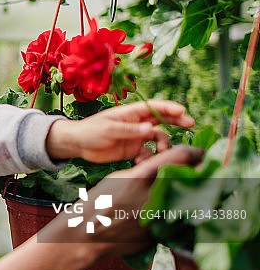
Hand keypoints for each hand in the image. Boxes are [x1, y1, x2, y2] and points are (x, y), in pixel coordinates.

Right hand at [41, 145, 203, 258]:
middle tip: (203, 170)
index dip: (194, 151)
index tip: (199, 153)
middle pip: (193, 177)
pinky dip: (186, 213)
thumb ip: (145, 170)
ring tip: (196, 189)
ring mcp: (161, 217)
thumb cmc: (99, 201)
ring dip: (197, 193)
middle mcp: (156, 195)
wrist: (88, 235)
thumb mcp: (119, 177)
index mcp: (143, 176)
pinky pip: (182, 219)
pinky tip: (180, 209)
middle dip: (200, 172)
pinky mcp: (163, 234)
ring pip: (193, 200)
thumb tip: (167, 164)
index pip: (182, 155)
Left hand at [45, 100, 194, 162]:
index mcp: (130, 112)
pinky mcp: (132, 150)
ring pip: (157, 137)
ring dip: (163, 144)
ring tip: (161, 152)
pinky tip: (141, 162)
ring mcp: (135, 136)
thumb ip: (129, 130)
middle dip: (176, 121)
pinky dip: (148, 158)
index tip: (183, 112)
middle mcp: (136, 123)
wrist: (77, 145)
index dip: (169, 108)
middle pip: (161, 119)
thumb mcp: (108, 129)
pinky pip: (148, 153)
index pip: (154, 107)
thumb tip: (151, 129)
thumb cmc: (90, 131)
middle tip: (190, 124)